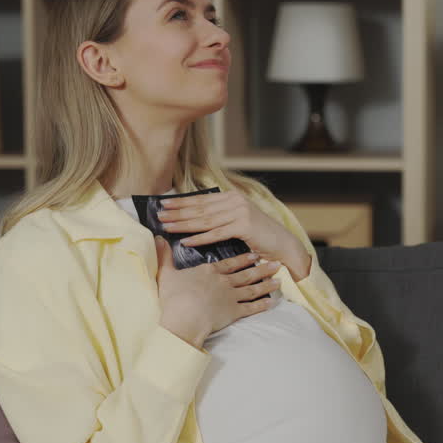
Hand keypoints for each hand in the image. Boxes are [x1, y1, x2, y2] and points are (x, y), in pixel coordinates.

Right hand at [154, 236, 280, 347]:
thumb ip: (164, 256)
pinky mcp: (234, 312)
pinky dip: (262, 305)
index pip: (230, 263)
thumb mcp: (167, 274)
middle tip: (275, 264)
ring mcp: (231, 297)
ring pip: (253, 288)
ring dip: (266, 284)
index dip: (243, 259)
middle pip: (246, 274)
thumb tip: (157, 239)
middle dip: (262, 268)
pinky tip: (271, 302)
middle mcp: (224, 282)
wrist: (184, 318)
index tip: (254, 255)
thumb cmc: (174, 297)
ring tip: (278, 281)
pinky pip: (251, 308)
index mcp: (210, 272)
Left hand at [157, 190, 310, 278]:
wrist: (283, 245)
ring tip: (167, 226)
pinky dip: (200, 238)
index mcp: (231, 197)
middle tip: (159, 215)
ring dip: (184, 224)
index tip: (163, 204)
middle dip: (177, 212)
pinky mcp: (244, 226)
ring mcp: (240, 212)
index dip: (180, 202)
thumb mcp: (238, 221)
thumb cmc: (259, 236)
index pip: (201, 200)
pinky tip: (186, 241)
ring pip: (205, 220)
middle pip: (200, 208)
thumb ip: (219, 216)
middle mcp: (235, 201)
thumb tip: (193, 217)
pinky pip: (216, 234)